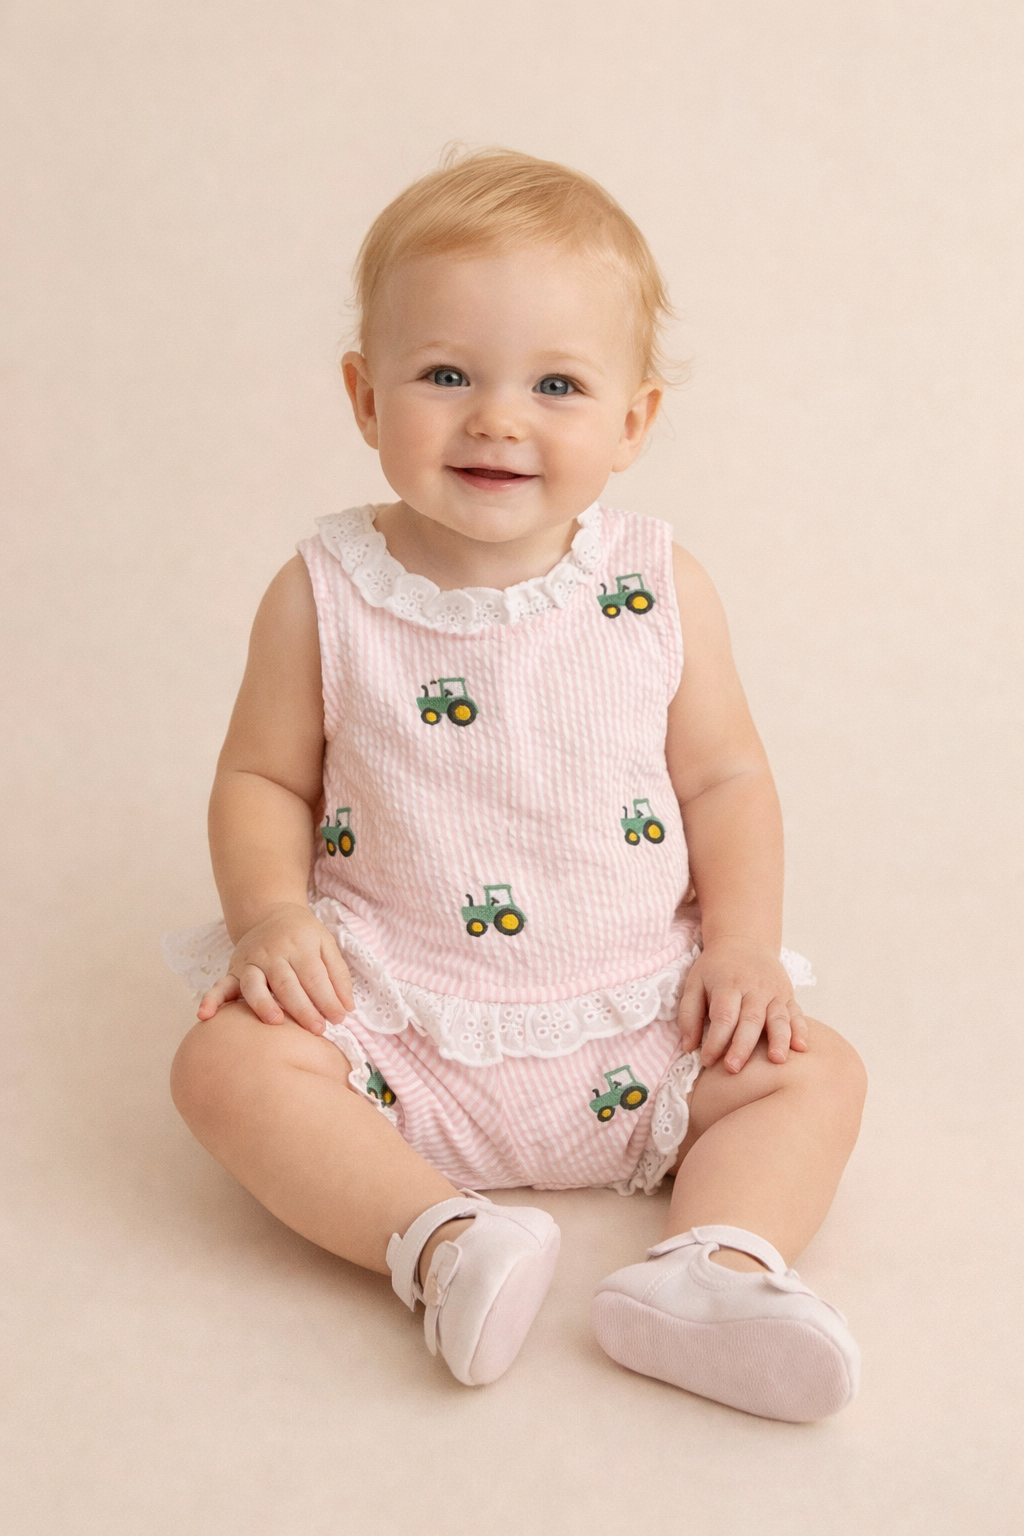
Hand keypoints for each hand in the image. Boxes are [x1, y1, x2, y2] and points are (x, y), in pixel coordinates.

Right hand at [197, 903, 353, 1033]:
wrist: (270, 913)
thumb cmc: (303, 935)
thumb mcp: (326, 944)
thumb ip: (338, 975)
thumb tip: (347, 1008)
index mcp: (299, 946)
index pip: (314, 976)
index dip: (327, 999)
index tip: (338, 1019)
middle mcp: (272, 953)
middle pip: (287, 984)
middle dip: (302, 1008)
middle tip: (317, 1029)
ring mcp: (250, 962)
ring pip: (254, 985)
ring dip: (262, 1004)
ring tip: (274, 1022)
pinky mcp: (233, 970)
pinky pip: (219, 985)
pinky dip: (211, 1000)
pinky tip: (205, 1015)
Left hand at [678, 936, 807, 1072]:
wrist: (745, 941)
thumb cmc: (716, 968)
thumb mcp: (694, 983)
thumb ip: (689, 1014)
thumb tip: (689, 1046)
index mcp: (728, 985)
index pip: (723, 1016)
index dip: (715, 1040)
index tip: (707, 1061)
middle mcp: (754, 988)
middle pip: (750, 1020)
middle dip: (742, 1046)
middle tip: (734, 1068)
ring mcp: (774, 992)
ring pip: (778, 1018)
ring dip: (778, 1040)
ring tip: (777, 1060)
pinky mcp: (788, 995)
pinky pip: (797, 1013)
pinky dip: (801, 1030)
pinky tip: (801, 1047)